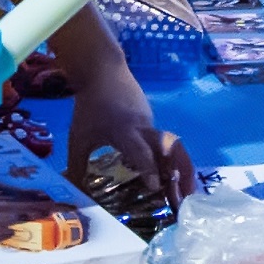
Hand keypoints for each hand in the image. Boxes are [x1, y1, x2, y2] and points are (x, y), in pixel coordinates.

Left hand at [54, 51, 195, 214]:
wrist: (103, 69)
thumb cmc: (89, 105)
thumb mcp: (78, 137)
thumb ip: (77, 166)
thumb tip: (74, 192)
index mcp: (125, 131)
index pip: (141, 153)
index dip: (149, 170)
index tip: (156, 188)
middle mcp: (144, 127)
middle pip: (170, 149)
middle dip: (182, 171)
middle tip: (188, 195)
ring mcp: (151, 121)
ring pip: (169, 147)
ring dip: (179, 167)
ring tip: (183, 189)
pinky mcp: (151, 118)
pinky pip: (162, 141)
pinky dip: (167, 158)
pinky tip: (165, 174)